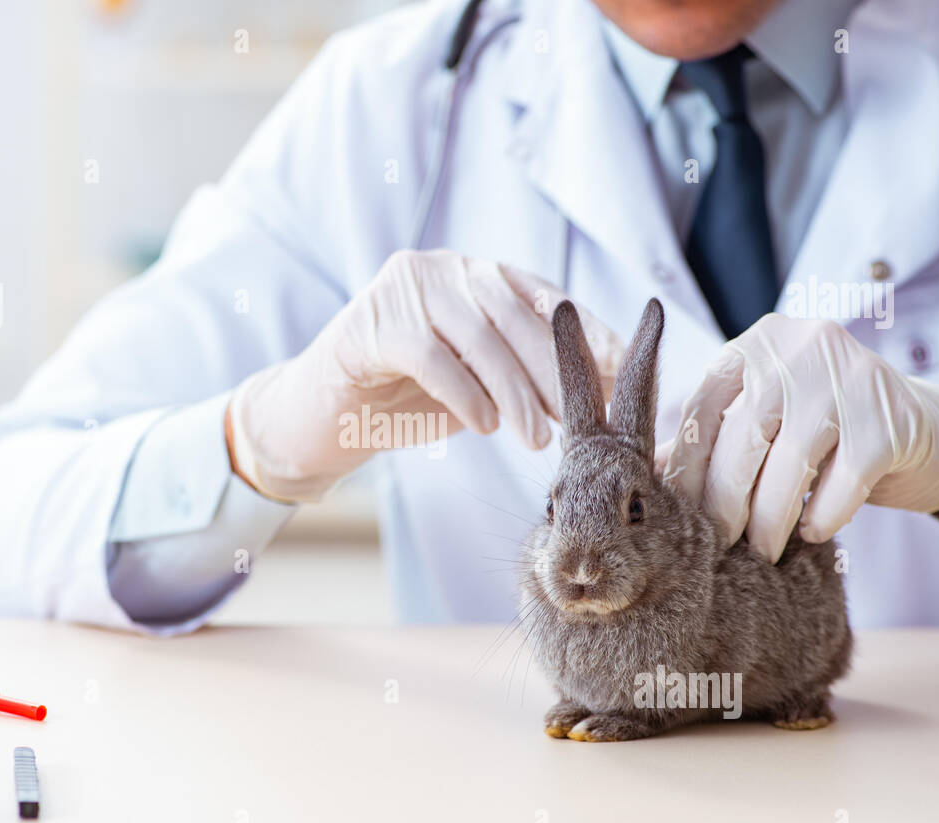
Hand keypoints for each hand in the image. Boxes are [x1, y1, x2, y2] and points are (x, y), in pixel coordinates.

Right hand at [227, 249, 621, 501]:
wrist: (318, 417)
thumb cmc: (404, 400)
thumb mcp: (478, 383)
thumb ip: (525, 374)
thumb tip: (600, 392)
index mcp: (475, 275)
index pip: (544, 297)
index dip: (584, 333)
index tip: (619, 373)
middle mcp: (444, 268)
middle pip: (513, 314)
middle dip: (552, 369)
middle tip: (579, 418)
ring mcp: (404, 288)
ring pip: (477, 334)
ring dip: (514, 391)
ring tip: (536, 438)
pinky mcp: (370, 321)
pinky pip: (429, 355)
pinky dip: (463, 392)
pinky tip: (483, 426)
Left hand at [662, 314, 938, 561]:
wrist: (923, 429)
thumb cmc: (822, 430)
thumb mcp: (761, 419)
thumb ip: (708, 438)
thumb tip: (641, 476)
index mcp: (757, 344)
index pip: (702, 407)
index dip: (685, 467)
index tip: (676, 513)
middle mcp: (800, 349)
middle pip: (741, 439)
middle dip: (723, 501)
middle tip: (716, 543)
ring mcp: (848, 380)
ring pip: (788, 467)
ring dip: (768, 521)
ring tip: (761, 550)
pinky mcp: (888, 422)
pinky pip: (839, 488)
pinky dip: (820, 519)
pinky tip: (811, 534)